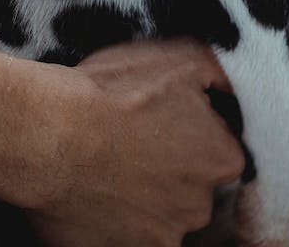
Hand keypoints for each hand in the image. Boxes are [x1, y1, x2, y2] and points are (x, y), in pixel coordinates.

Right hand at [28, 39, 245, 246]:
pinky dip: (117, 223)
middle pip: (193, 188)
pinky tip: (98, 197)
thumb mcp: (180, 60)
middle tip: (133, 144)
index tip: (163, 122)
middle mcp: (201, 206)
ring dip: (144, 197)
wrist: (48, 135)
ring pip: (162, 216)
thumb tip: (241, 87)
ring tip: (109, 169)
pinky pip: (131, 238)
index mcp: (221, 159)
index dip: (193, 133)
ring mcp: (163, 237)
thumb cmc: (112, 94)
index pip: (221, 150)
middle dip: (170, 170)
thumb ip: (224, 75)